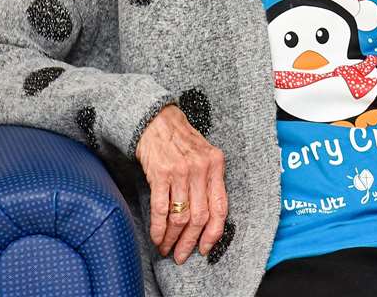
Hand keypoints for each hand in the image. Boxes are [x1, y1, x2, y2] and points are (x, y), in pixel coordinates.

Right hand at [136, 104, 226, 264]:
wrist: (157, 120)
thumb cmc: (181, 140)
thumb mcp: (204, 155)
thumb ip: (208, 180)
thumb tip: (206, 216)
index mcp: (216, 165)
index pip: (220, 207)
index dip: (213, 233)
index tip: (206, 249)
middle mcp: (201, 169)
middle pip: (199, 217)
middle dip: (189, 242)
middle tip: (181, 255)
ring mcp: (181, 171)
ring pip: (180, 216)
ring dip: (172, 238)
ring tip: (166, 248)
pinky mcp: (160, 173)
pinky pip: (161, 209)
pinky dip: (158, 228)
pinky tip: (156, 237)